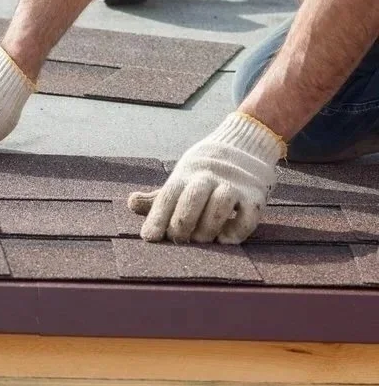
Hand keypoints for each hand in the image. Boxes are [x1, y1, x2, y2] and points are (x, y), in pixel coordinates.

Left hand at [128, 112, 284, 243]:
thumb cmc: (203, 173)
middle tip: (179, 240)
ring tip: (201, 240)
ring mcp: (233, 185)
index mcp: (185, 174)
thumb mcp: (180, 180)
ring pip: (220, 205)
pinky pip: (247, 216)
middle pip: (192, 198)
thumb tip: (131, 203)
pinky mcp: (254, 196)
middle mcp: (207, 178)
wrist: (243, 145)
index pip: (167, 196)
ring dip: (208, 227)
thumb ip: (158, 198)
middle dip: (182, 223)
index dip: (157, 218)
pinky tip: (224, 240)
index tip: (149, 238)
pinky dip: (236, 231)